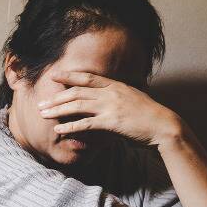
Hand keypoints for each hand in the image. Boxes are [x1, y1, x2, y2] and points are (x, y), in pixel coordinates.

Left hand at [35, 70, 183, 148]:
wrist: (165, 127)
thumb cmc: (150, 116)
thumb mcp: (134, 99)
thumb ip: (119, 96)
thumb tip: (110, 96)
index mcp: (116, 86)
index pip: (88, 78)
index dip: (69, 76)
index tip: (54, 76)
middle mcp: (111, 93)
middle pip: (77, 92)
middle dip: (56, 97)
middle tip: (41, 103)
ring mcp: (111, 107)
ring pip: (78, 106)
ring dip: (58, 110)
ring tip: (44, 115)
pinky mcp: (112, 123)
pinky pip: (86, 124)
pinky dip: (70, 127)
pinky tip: (59, 130)